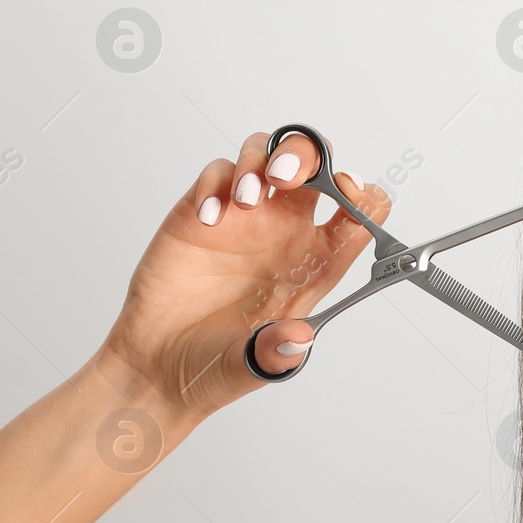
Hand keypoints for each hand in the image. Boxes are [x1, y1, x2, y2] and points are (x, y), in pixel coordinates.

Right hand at [96, 130, 392, 423]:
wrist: (158, 366)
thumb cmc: (217, 363)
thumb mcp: (255, 365)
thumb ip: (277, 350)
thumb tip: (299, 339)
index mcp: (317, 263)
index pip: (358, 213)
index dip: (363, 196)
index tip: (350, 195)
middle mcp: (287, 233)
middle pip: (315, 167)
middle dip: (309, 158)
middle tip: (285, 179)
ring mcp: (245, 219)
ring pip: (266, 155)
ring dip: (260, 161)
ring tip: (244, 199)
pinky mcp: (201, 213)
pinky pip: (217, 174)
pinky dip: (215, 182)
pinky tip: (208, 217)